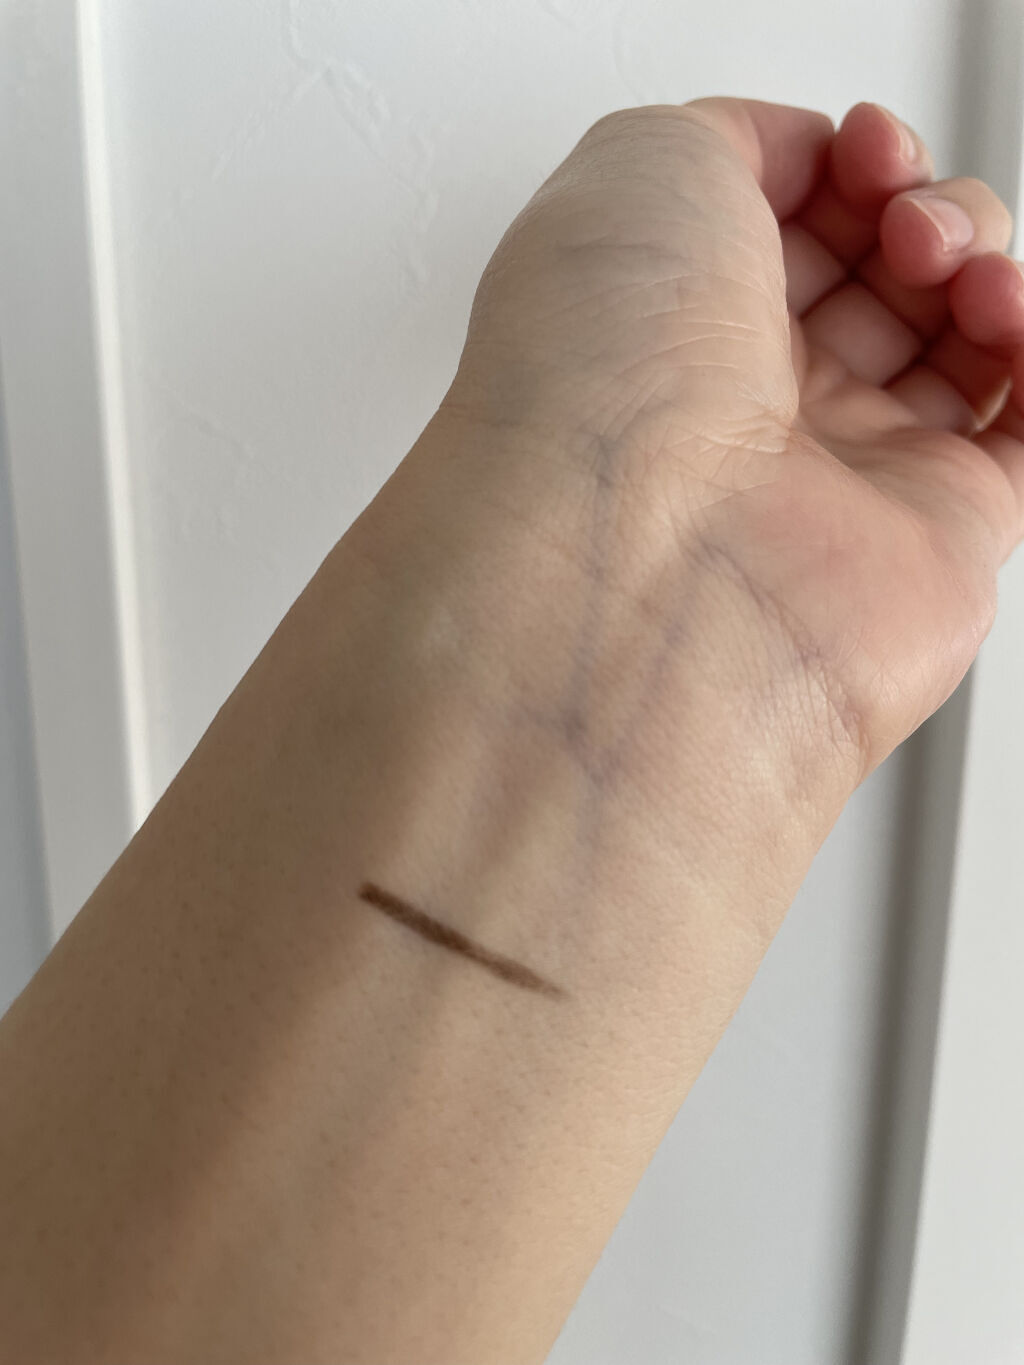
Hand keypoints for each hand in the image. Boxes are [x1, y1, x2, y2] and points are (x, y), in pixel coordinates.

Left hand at [427, 99, 1023, 785]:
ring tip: (948, 271)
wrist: (645, 554)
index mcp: (677, 323)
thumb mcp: (640, 170)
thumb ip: (732, 137)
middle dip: (921, 210)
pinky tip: (1003, 316)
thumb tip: (812, 156)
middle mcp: (755, 404)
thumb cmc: (605, 381)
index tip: (864, 148)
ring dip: (981, 267)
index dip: (852, 165)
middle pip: (885, 278)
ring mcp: (844, 472)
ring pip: (961, 343)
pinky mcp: (933, 538)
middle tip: (900, 223)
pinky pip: (1020, 436)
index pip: (798, 227)